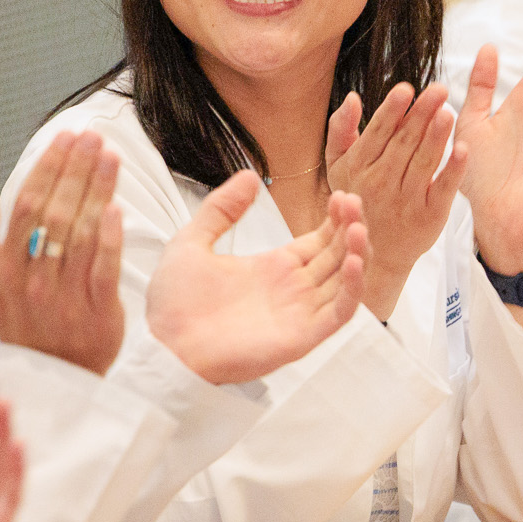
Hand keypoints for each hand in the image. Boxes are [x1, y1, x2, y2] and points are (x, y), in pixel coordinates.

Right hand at [0, 131, 123, 375]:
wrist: (51, 381)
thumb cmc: (21, 329)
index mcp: (7, 270)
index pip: (27, 208)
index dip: (47, 169)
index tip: (64, 139)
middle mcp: (35, 280)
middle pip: (56, 213)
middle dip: (75, 169)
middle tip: (92, 137)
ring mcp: (66, 296)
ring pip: (82, 234)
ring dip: (97, 190)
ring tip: (110, 156)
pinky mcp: (98, 313)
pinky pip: (103, 270)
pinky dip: (109, 238)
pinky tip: (116, 207)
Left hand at [146, 171, 369, 383]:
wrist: (163, 345)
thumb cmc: (173, 304)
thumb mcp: (192, 242)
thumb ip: (221, 209)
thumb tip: (248, 176)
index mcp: (271, 268)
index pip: (318, 241)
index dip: (334, 220)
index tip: (342, 196)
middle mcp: (291, 290)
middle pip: (336, 256)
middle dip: (349, 228)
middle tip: (353, 202)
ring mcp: (299, 313)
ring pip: (344, 282)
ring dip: (357, 254)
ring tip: (358, 227)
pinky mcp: (301, 337)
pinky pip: (338, 313)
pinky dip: (352, 289)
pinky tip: (353, 262)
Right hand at [325, 83, 466, 320]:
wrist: (374, 254)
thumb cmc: (358, 198)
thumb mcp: (338, 166)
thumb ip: (341, 130)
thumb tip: (351, 97)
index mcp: (358, 166)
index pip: (378, 133)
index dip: (392, 110)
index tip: (406, 89)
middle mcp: (380, 183)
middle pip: (404, 143)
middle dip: (421, 115)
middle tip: (439, 90)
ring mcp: (406, 201)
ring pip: (423, 162)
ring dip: (437, 136)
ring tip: (448, 111)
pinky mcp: (430, 216)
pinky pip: (443, 189)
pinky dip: (453, 169)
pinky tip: (462, 149)